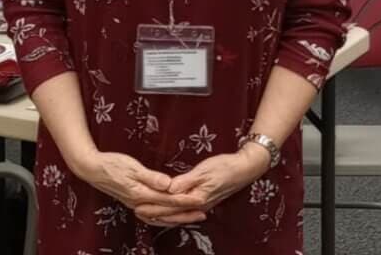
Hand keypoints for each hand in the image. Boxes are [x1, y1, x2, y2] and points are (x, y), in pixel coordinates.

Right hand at [70, 150, 207, 225]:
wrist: (92, 169)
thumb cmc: (111, 164)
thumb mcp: (132, 166)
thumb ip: (151, 177)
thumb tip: (168, 184)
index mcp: (141, 193)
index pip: (168, 199)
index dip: (185, 200)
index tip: (200, 200)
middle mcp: (140, 203)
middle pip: (167, 211)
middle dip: (186, 213)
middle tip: (203, 212)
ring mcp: (136, 204)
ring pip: (161, 216)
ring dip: (178, 217)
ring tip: (192, 217)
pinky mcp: (133, 202)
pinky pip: (154, 215)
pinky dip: (165, 217)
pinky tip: (170, 216)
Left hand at [134, 147, 269, 224]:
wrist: (244, 169)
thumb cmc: (224, 167)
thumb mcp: (204, 171)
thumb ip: (186, 181)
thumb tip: (170, 189)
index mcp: (197, 199)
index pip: (171, 205)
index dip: (154, 206)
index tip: (138, 205)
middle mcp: (198, 206)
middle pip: (172, 213)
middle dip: (154, 212)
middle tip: (136, 210)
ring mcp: (201, 204)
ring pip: (177, 214)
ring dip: (162, 214)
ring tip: (146, 212)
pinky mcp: (202, 200)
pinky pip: (183, 210)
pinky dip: (172, 211)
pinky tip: (166, 209)